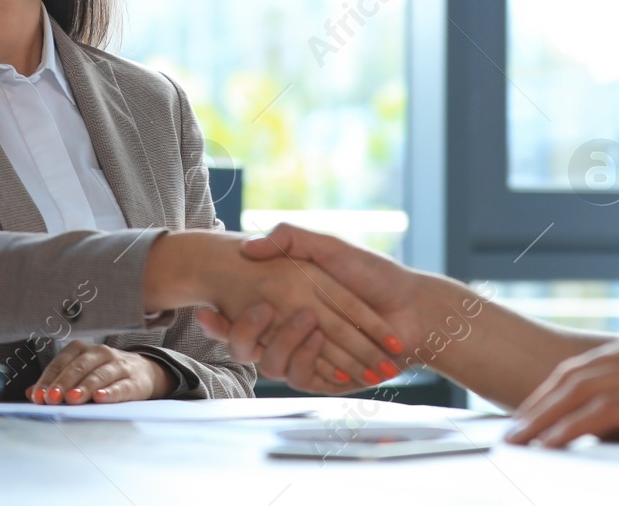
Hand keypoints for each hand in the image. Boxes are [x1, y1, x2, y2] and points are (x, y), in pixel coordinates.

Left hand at [26, 342, 174, 403]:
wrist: (144, 372)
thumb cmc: (104, 374)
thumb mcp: (80, 373)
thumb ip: (57, 382)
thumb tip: (30, 393)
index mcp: (83, 350)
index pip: (62, 362)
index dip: (49, 379)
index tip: (39, 396)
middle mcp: (101, 353)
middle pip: (79, 367)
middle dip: (64, 383)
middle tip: (52, 399)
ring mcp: (119, 365)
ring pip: (99, 375)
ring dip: (84, 387)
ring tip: (73, 399)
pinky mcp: (134, 380)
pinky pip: (121, 386)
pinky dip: (110, 392)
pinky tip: (100, 398)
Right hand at [145, 230, 403, 389]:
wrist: (413, 307)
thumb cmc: (372, 273)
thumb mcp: (327, 246)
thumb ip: (288, 239)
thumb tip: (247, 246)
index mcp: (286, 306)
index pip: (241, 317)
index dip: (218, 319)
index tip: (205, 309)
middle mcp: (292, 335)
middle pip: (247, 346)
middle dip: (240, 334)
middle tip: (257, 311)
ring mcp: (309, 358)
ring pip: (273, 363)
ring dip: (285, 342)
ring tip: (305, 317)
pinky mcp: (327, 379)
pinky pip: (303, 377)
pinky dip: (309, 358)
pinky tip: (319, 336)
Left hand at [505, 329, 618, 446]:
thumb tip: (610, 430)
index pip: (585, 367)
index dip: (548, 394)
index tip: (524, 419)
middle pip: (575, 374)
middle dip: (537, 405)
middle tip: (510, 434)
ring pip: (583, 389)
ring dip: (544, 417)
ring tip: (520, 441)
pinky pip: (608, 410)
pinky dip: (574, 428)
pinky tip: (554, 445)